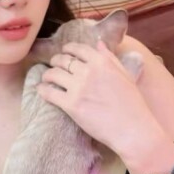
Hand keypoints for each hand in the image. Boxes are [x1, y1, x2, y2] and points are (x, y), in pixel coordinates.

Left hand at [36, 41, 163, 159]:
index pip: (78, 48)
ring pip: (53, 74)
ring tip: (46, 78)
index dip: (68, 49)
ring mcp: (78, 88)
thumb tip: (99, 43)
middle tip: (53, 65)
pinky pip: (49, 93)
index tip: (65, 52)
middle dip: (55, 61)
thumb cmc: (132, 104)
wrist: (133, 130)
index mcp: (102, 62)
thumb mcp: (125, 75)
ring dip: (47, 74)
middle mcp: (88, 71)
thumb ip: (110, 58)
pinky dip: (42, 90)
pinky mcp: (71, 105)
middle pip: (63, 60)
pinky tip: (41, 90)